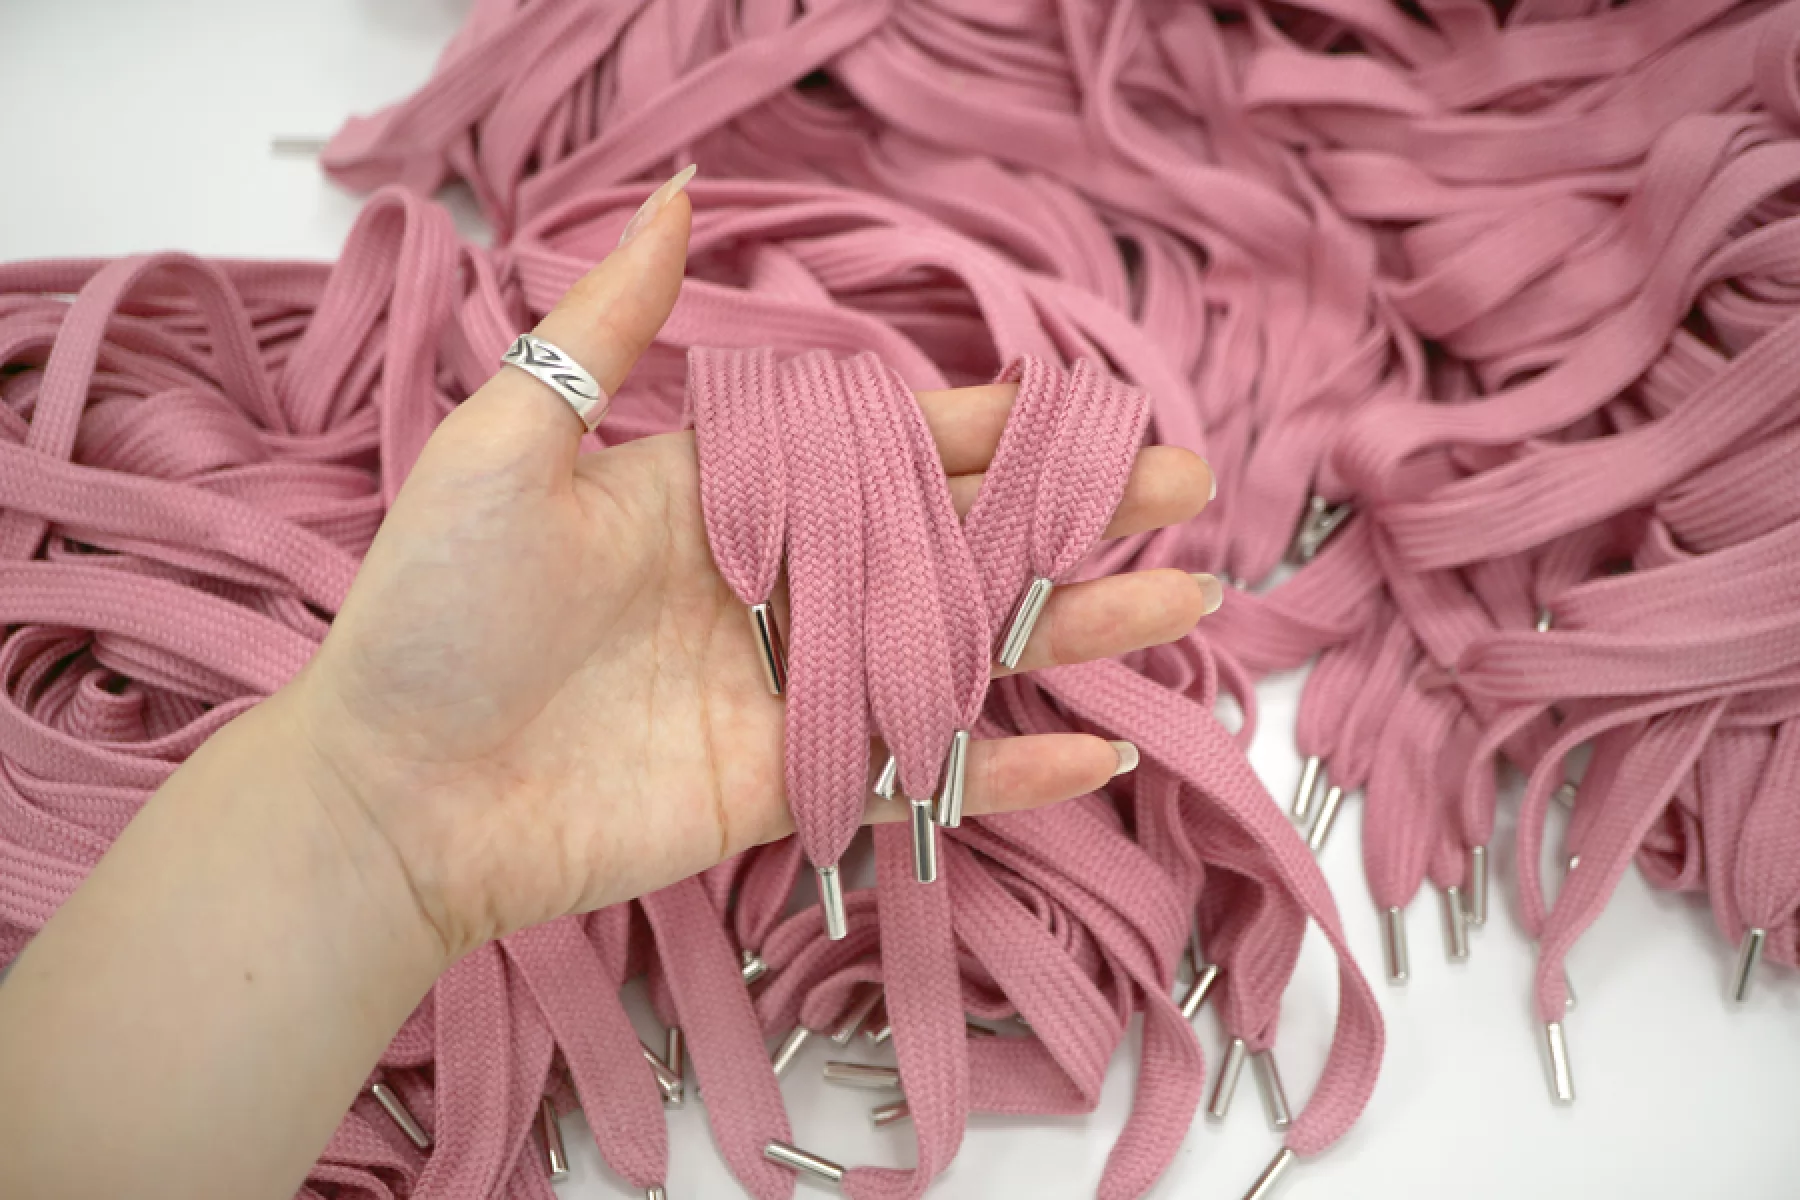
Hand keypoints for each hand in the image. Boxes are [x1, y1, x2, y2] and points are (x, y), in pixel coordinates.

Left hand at [280, 180, 1216, 960]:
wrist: (389, 791)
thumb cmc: (433, 610)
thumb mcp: (510, 442)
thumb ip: (608, 328)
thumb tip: (679, 198)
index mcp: (730, 496)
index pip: (891, 449)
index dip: (993, 430)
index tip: (1087, 411)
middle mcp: (780, 586)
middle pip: (960, 543)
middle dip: (1075, 517)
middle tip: (1185, 494)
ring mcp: (793, 691)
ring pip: (966, 653)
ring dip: (1078, 632)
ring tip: (1186, 606)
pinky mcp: (790, 787)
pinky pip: (921, 779)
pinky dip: (1010, 775)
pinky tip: (1100, 755)